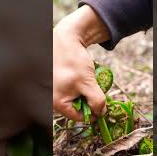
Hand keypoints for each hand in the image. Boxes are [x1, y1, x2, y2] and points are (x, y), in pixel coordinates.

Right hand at [53, 5, 110, 120]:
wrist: (66, 38)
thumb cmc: (73, 61)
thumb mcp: (88, 83)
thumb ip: (96, 101)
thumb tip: (101, 113)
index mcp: (57, 102)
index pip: (79, 116)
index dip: (93, 112)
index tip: (103, 104)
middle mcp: (52, 98)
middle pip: (77, 107)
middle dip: (89, 99)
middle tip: (96, 88)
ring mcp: (54, 90)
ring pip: (76, 97)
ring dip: (85, 91)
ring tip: (88, 79)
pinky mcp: (57, 82)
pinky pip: (72, 89)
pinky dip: (80, 85)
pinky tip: (82, 75)